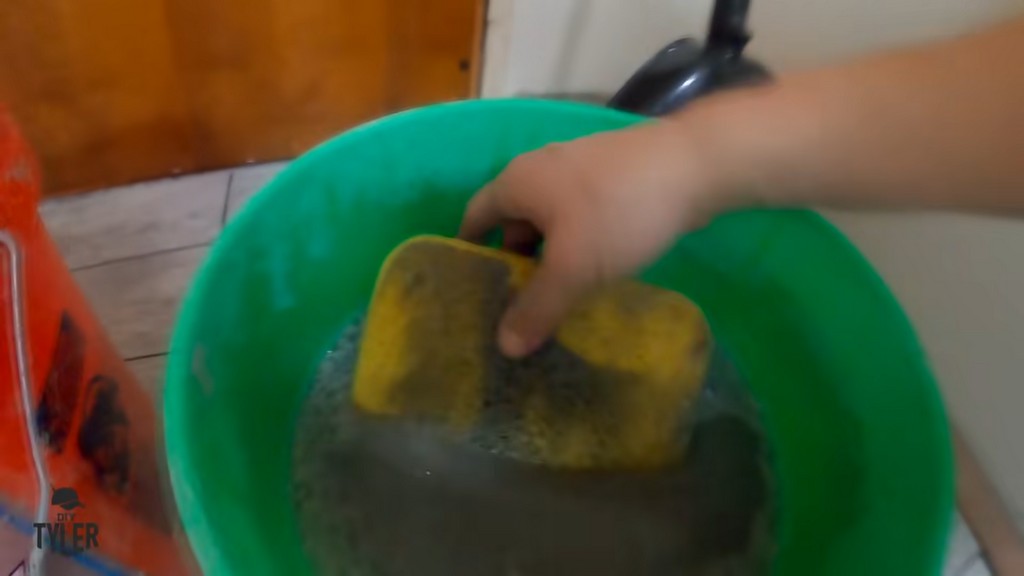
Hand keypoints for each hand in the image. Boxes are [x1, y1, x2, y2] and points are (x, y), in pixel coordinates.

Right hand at [459, 120, 718, 357]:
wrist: (695, 166)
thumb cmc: (618, 213)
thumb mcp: (572, 268)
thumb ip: (537, 309)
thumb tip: (505, 347)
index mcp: (518, 181)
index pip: (475, 217)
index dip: (470, 253)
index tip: (473, 293)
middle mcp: (541, 168)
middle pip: (514, 221)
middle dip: (515, 263)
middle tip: (521, 309)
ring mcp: (580, 169)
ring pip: (552, 221)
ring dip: (551, 256)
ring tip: (559, 299)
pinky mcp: (613, 176)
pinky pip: (581, 216)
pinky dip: (579, 244)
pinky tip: (596, 272)